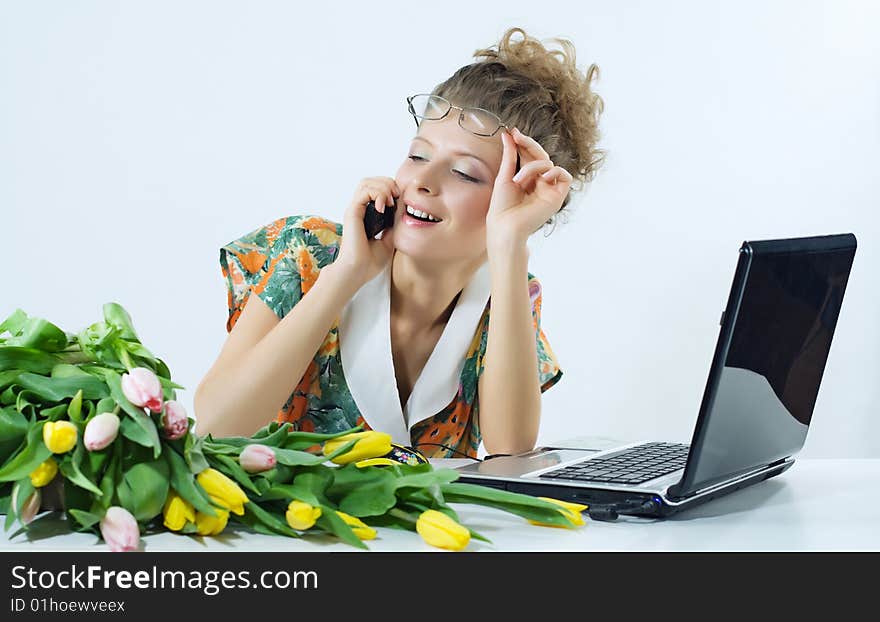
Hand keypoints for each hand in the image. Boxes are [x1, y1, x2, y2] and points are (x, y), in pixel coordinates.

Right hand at [334, 177, 398, 287]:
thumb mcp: (390, 240)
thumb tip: (403, 210)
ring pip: (366, 182)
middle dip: (387, 183)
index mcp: (366, 215)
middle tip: (396, 196)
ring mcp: (355, 210)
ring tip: (390, 201)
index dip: (390, 189)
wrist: (358, 272)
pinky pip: (364, 191)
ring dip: (383, 187)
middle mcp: (359, 210)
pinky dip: (377, 194)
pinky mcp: (352, 212)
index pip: (376, 189)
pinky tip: (384, 207)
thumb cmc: (370, 261)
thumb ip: (394, 224)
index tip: (400, 200)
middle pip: (370, 181)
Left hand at [486, 127, 572, 250]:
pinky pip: (564, 175)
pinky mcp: (557, 196)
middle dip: (529, 144)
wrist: (506, 226)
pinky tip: (542, 178)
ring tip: (518, 180)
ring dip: (532, 166)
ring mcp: (548, 189)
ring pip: (548, 163)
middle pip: (540, 156)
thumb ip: (510, 155)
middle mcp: (538, 182)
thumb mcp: (504, 176)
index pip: (529, 156)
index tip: (513, 132)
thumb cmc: (501, 206)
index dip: (523, 143)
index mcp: (526, 179)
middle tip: (517, 136)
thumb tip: (508, 134)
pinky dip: (554, 171)